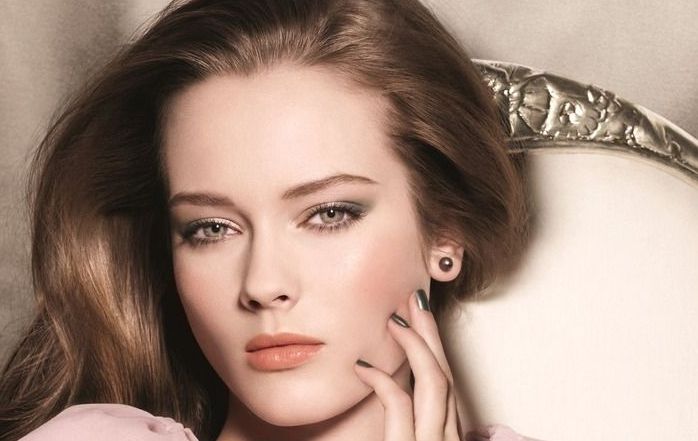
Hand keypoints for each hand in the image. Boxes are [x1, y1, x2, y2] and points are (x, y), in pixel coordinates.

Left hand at [353, 289, 462, 440]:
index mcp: (443, 435)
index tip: (418, 316)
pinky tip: (362, 366)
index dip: (434, 346)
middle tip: (414, 299)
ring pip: (434, 383)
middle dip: (430, 333)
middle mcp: (445, 437)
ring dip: (415, 345)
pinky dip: (382, 382)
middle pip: (444, 374)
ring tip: (393, 320)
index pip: (444, 382)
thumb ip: (403, 424)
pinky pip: (400, 407)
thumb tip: (386, 392)